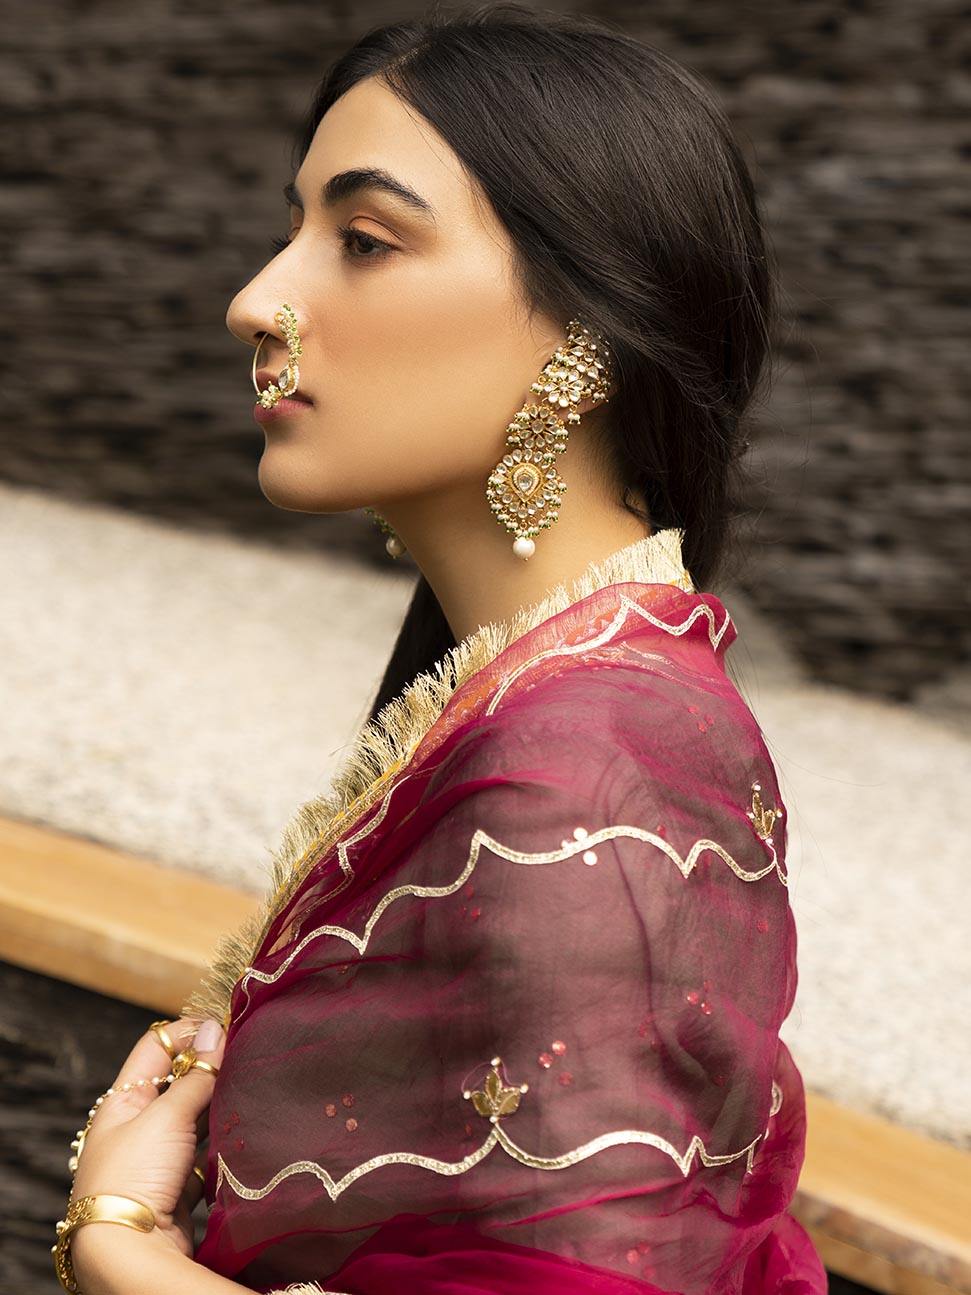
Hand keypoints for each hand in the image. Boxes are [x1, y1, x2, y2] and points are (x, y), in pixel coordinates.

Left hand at [68, 1016, 225, 1270]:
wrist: (129, 1254)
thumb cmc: (134, 1177)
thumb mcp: (166, 1116)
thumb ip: (197, 1075)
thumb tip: (214, 1029)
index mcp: (122, 1101)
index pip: (156, 1048)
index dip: (189, 1033)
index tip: (227, 1026)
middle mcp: (136, 1127)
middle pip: (178, 1083)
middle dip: (211, 1069)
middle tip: (247, 1056)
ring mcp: (156, 1159)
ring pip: (194, 1119)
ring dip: (219, 1107)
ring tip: (251, 1092)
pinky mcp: (176, 1189)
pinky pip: (204, 1155)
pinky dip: (222, 1144)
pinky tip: (243, 1135)